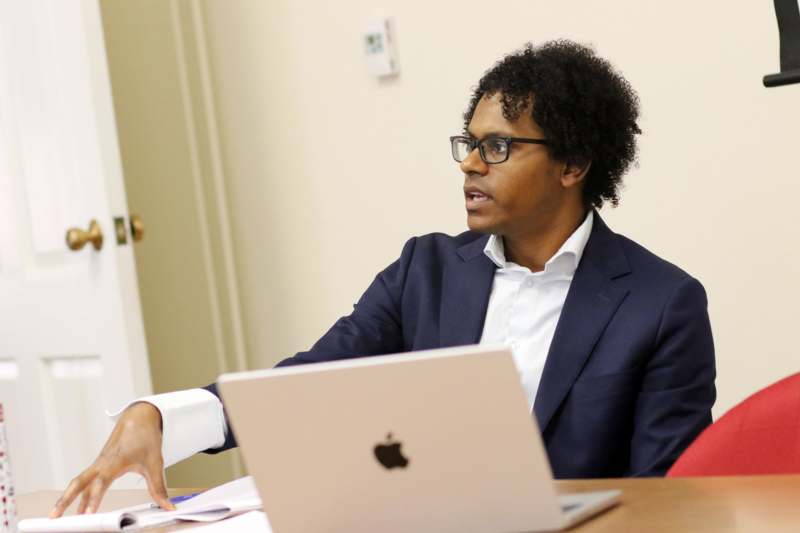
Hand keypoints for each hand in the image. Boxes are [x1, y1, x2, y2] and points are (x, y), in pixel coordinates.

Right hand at [50, 402, 176, 516]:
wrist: (139, 417)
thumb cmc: (145, 437)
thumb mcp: (155, 463)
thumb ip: (158, 488)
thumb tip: (167, 506)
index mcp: (113, 463)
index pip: (99, 485)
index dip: (94, 500)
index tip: (88, 515)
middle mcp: (102, 464)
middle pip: (78, 483)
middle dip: (65, 500)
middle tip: (54, 517)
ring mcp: (99, 463)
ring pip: (80, 482)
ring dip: (69, 498)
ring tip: (60, 515)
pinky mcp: (100, 464)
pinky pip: (86, 480)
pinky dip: (79, 492)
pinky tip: (80, 504)